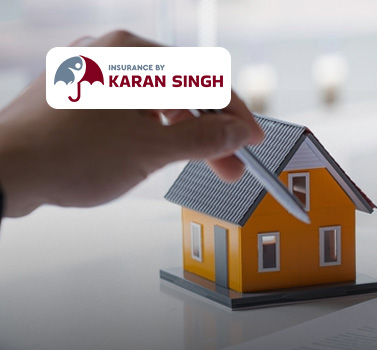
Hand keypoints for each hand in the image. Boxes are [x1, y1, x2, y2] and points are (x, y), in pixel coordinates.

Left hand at [0, 30, 263, 217]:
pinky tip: (156, 154)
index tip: (251, 141)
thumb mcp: (152, 151)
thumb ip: (204, 139)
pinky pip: (128, 106)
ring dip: (181, 132)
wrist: (5, 170)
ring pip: (154, 98)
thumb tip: (236, 133)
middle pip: (180, 88)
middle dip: (209, 130)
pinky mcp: (76, 92)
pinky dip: (151, 129)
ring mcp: (90, 70)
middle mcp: (111, 53)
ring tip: (193, 166)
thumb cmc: (66, 154)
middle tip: (228, 165)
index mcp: (133, 54)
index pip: (204, 80)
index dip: (235, 115)